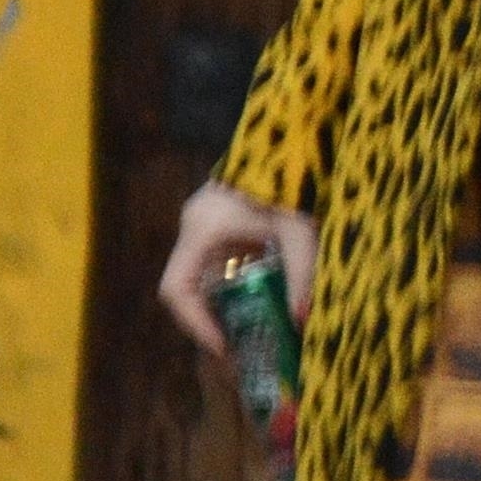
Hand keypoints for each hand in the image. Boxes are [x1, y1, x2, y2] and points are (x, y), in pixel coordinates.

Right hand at [159, 184, 317, 357]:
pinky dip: (230, 284)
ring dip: (221, 304)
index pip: (178, 289)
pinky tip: (259, 297)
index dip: (196, 324)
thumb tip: (302, 320)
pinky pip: (212, 261)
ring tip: (252, 330)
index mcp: (203, 229)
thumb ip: (301, 276)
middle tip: (241, 348)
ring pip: (198, 276)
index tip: (224, 347)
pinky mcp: (215, 219)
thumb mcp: (299, 231)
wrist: (291, 132)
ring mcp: (201, 221)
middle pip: (186, 287)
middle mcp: (193, 226)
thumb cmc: (291, 177)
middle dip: (210, 321)